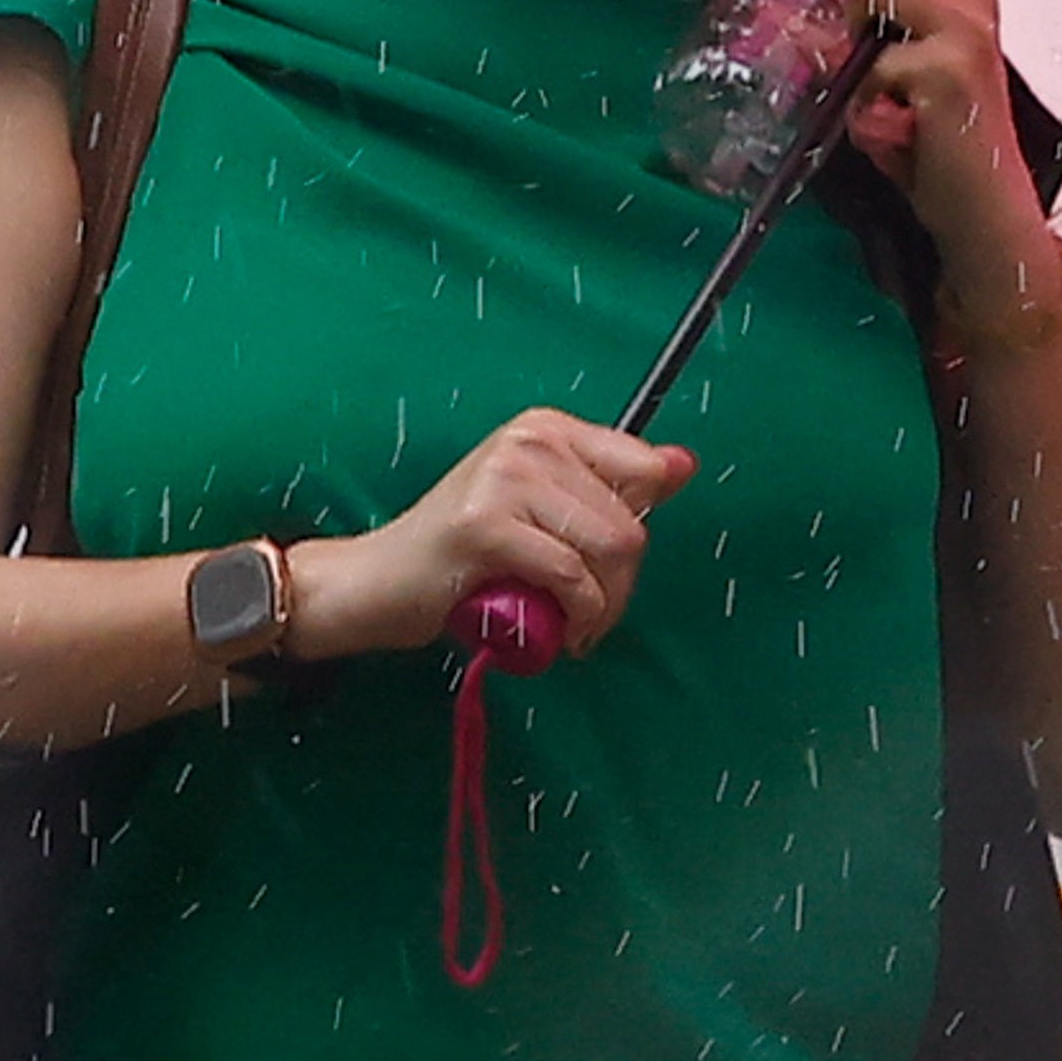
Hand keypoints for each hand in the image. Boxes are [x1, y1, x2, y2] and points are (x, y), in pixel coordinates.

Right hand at [297, 409, 696, 662]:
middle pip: (630, 521)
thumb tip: (684, 462)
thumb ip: (608, 488)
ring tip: (572, 627)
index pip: (642, 468)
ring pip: (607, 550)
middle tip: (587, 616)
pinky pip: (570, 578)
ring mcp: (504, 478)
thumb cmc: (460, 555)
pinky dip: (575, 618)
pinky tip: (557, 633)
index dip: (636, 529)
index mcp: (545, 428)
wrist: (377, 583)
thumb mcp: (540, 511)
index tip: (604, 566)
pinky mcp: (485, 526)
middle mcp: (528, 441)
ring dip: (601, 608)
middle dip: (620, 585)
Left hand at [774, 0, 1061, 348]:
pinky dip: (863, 102)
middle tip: (853, 29)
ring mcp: (964, 30)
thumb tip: (781, 15)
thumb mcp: (886, 75)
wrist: (982, 213)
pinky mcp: (949, 70)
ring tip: (881, 92)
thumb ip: (852, 35)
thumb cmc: (936, 146)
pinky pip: (870, 62)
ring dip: (854, 40)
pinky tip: (895, 131)